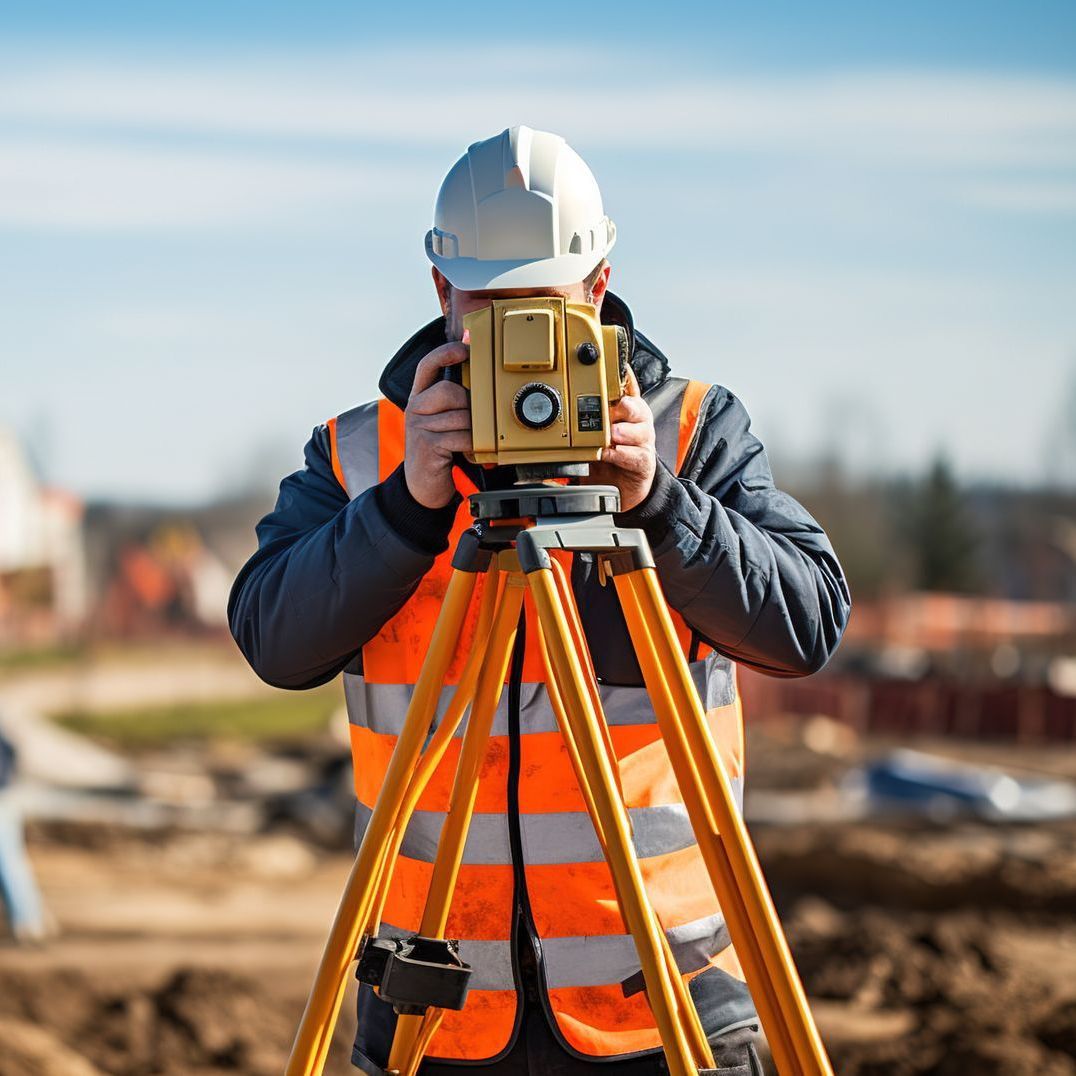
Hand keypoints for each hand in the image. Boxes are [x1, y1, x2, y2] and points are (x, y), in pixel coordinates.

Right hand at [404, 342, 471, 508]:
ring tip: (472, 440)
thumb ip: (452, 403)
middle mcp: (415, 408)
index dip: (446, 352)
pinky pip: (461, 436)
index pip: (427, 365)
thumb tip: (477, 384)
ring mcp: (419, 427)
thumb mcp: (441, 422)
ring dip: (473, 430)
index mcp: (418, 398)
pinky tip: (470, 452)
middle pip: (448, 390)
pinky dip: (472, 445)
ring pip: (459, 416)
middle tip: (474, 420)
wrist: (421, 487)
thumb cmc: (437, 452)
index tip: (466, 345)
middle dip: (468, 404)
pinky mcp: (427, 445)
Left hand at [585, 367, 655, 511]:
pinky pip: (637, 455)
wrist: (619, 488)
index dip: (624, 379)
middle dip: (624, 407)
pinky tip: (610, 454)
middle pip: (637, 407)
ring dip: (624, 431)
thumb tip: (566, 400)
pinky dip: (622, 454)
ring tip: (612, 434)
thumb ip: (585, 417)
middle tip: (610, 411)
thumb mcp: (592, 434)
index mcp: (625, 412)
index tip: (618, 371)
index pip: (629, 388)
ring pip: (641, 430)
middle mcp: (637, 424)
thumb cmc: (606, 457)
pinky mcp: (644, 462)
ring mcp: (642, 443)